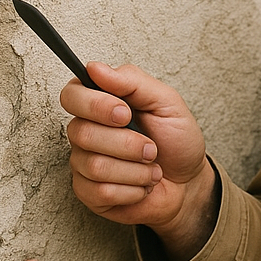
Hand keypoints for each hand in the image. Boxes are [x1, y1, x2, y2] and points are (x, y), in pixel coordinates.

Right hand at [61, 62, 215, 255]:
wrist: (188, 182)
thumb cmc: (176, 140)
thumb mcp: (166, 103)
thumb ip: (133, 81)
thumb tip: (96, 68)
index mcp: (101, 103)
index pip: (72, 95)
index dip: (95, 105)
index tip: (125, 113)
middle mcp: (86, 131)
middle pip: (82, 133)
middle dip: (127, 143)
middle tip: (151, 147)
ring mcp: (84, 163)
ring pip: (95, 165)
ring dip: (136, 169)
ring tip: (151, 166)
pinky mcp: (89, 193)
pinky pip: (101, 191)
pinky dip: (133, 189)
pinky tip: (142, 185)